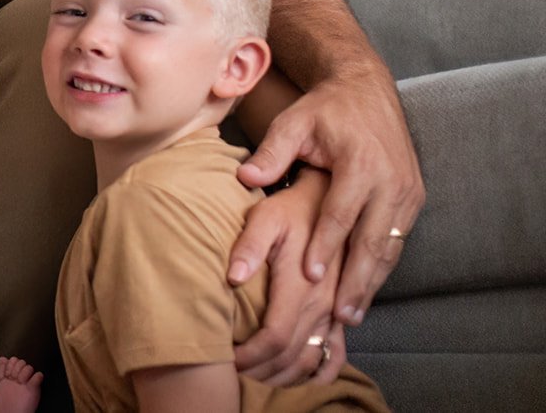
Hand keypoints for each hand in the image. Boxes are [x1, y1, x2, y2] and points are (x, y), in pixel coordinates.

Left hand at [231, 169, 342, 384]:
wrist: (332, 199)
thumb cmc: (292, 207)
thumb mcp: (265, 216)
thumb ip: (249, 246)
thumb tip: (232, 277)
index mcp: (303, 284)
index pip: (276, 336)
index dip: (251, 355)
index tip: (229, 359)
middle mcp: (326, 302)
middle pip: (295, 354)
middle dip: (265, 370)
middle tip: (237, 372)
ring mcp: (339, 307)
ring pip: (316, 358)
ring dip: (288, 374)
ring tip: (260, 375)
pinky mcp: (346, 307)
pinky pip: (339, 351)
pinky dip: (320, 371)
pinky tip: (302, 377)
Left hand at [237, 73, 421, 325]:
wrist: (366, 88)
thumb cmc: (323, 109)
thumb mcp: (294, 122)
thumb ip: (271, 152)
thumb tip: (245, 179)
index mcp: (361, 164)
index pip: (341, 214)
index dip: (324, 246)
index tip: (309, 277)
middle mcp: (391, 180)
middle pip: (372, 240)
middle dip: (355, 281)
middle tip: (338, 316)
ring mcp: (407, 191)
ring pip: (390, 247)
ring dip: (371, 282)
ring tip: (351, 315)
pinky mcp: (414, 196)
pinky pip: (398, 239)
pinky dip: (382, 267)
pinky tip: (365, 290)